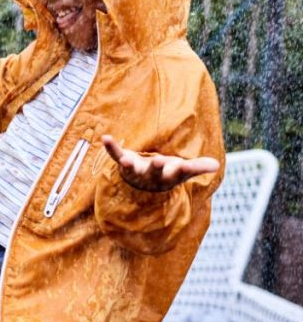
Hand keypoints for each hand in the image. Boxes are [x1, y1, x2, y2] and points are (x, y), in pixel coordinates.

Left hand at [101, 134, 219, 192]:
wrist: (143, 184)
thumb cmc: (167, 173)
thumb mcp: (183, 170)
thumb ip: (198, 167)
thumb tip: (216, 165)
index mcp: (169, 176)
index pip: (179, 173)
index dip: (185, 169)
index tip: (188, 165)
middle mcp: (151, 176)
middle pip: (154, 172)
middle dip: (156, 167)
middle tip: (159, 161)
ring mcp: (136, 170)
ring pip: (132, 169)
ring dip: (128, 165)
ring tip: (124, 162)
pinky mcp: (124, 162)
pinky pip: (115, 155)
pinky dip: (110, 147)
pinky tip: (104, 138)